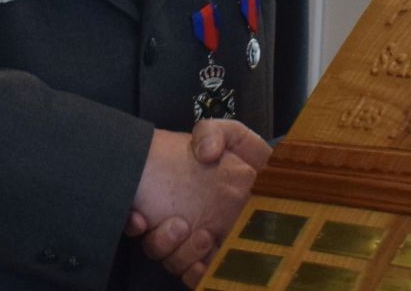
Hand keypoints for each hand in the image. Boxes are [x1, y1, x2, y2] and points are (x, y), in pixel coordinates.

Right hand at [125, 122, 271, 280]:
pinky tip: (205, 263)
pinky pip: (199, 277)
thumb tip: (204, 153)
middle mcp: (185, 222)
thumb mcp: (227, 134)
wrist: (277, 176)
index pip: (143, 216)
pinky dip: (197, 275)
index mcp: (179, 196)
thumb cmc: (247, 157)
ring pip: (175, 262)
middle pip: (156, 245)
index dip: (133, 221)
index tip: (139, 218)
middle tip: (179, 225)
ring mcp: (201, 242)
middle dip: (160, 241)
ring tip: (202, 235)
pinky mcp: (221, 257)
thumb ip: (211, 133)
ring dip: (181, 254)